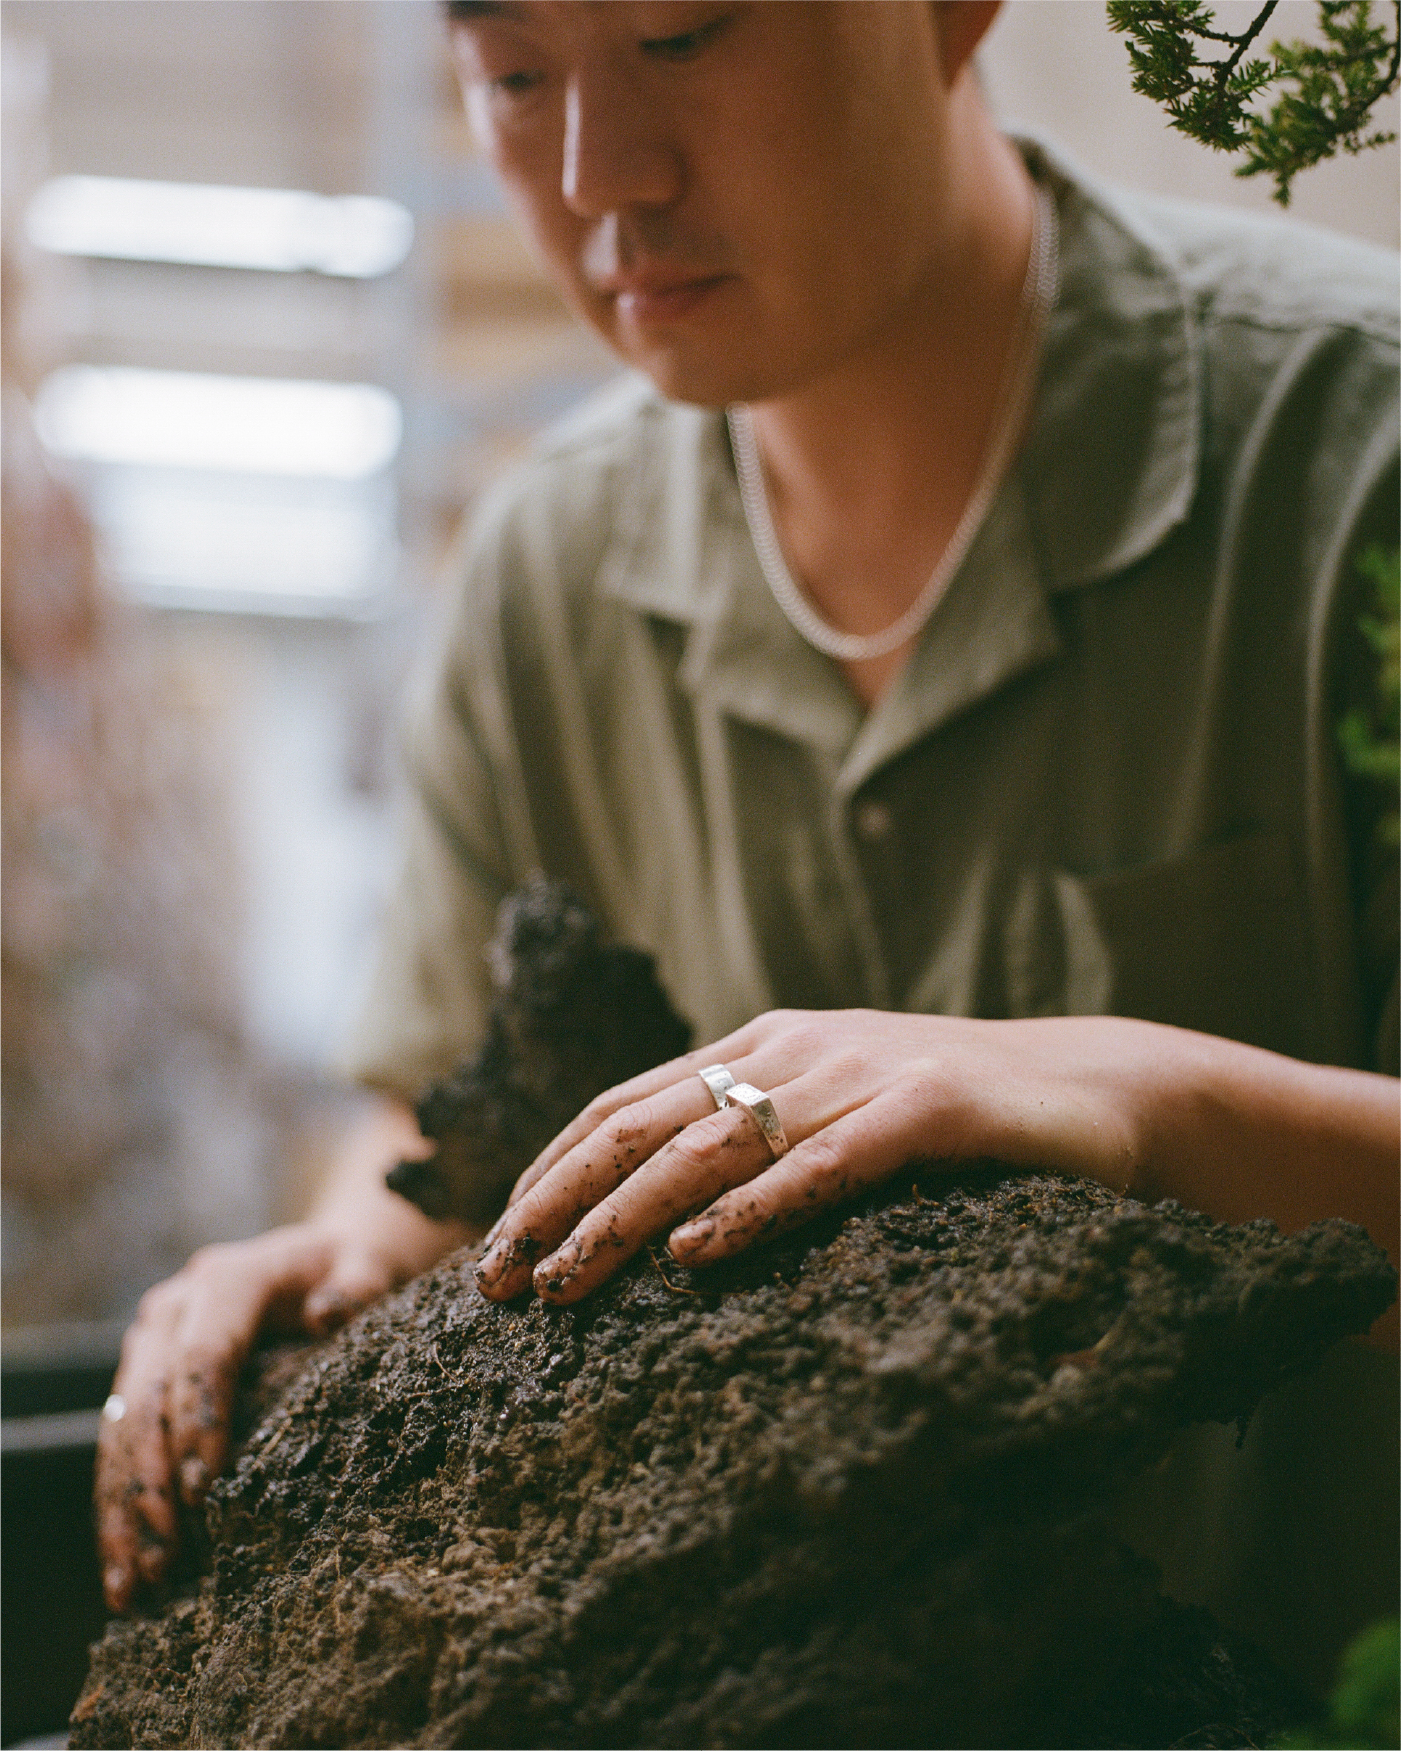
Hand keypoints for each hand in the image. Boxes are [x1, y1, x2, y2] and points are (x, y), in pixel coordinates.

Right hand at [96, 1094, 470, 1610]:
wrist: (325, 1259)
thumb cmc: (353, 1272)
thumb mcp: (368, 1269)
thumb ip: (356, 1286)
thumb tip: (325, 1313)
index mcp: (228, 1279)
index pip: (204, 1356)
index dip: (197, 1423)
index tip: (202, 1491)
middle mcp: (175, 1307)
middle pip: (149, 1398)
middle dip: (150, 1484)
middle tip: (164, 1560)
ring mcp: (151, 1342)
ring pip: (122, 1430)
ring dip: (123, 1508)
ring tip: (134, 1584)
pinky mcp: (143, 1376)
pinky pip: (119, 1444)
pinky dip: (117, 1505)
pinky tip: (122, 1568)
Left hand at [473, 1008, 1152, 1305]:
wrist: (1101, 1090)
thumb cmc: (958, 1121)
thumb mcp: (838, 1115)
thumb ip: (758, 1140)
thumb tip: (653, 1221)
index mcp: (762, 1046)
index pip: (624, 1104)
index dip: (551, 1170)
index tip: (497, 1244)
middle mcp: (797, 1047)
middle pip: (646, 1124)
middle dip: (560, 1201)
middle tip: (498, 1280)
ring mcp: (861, 1071)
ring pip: (715, 1143)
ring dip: (627, 1217)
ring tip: (564, 1283)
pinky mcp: (929, 1108)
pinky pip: (825, 1163)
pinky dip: (754, 1209)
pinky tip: (696, 1260)